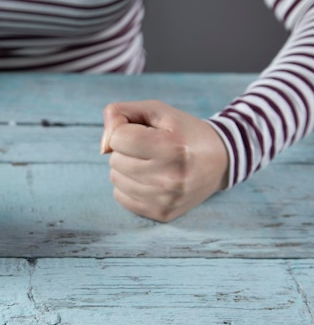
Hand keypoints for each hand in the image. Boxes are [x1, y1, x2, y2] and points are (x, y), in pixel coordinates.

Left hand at [100, 100, 228, 221]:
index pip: (117, 138)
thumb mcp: (156, 110)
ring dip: (126, 168)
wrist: (221, 160)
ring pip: (115, 179)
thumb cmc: (182, 132)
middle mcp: (170, 177)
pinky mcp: (163, 213)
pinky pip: (121, 198)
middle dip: (127, 150)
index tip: (145, 132)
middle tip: (152, 149)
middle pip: (115, 160)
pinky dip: (129, 186)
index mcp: (171, 147)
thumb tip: (103, 147)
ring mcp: (167, 199)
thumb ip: (120, 113)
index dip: (125, 131)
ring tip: (152, 163)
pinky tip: (150, 179)